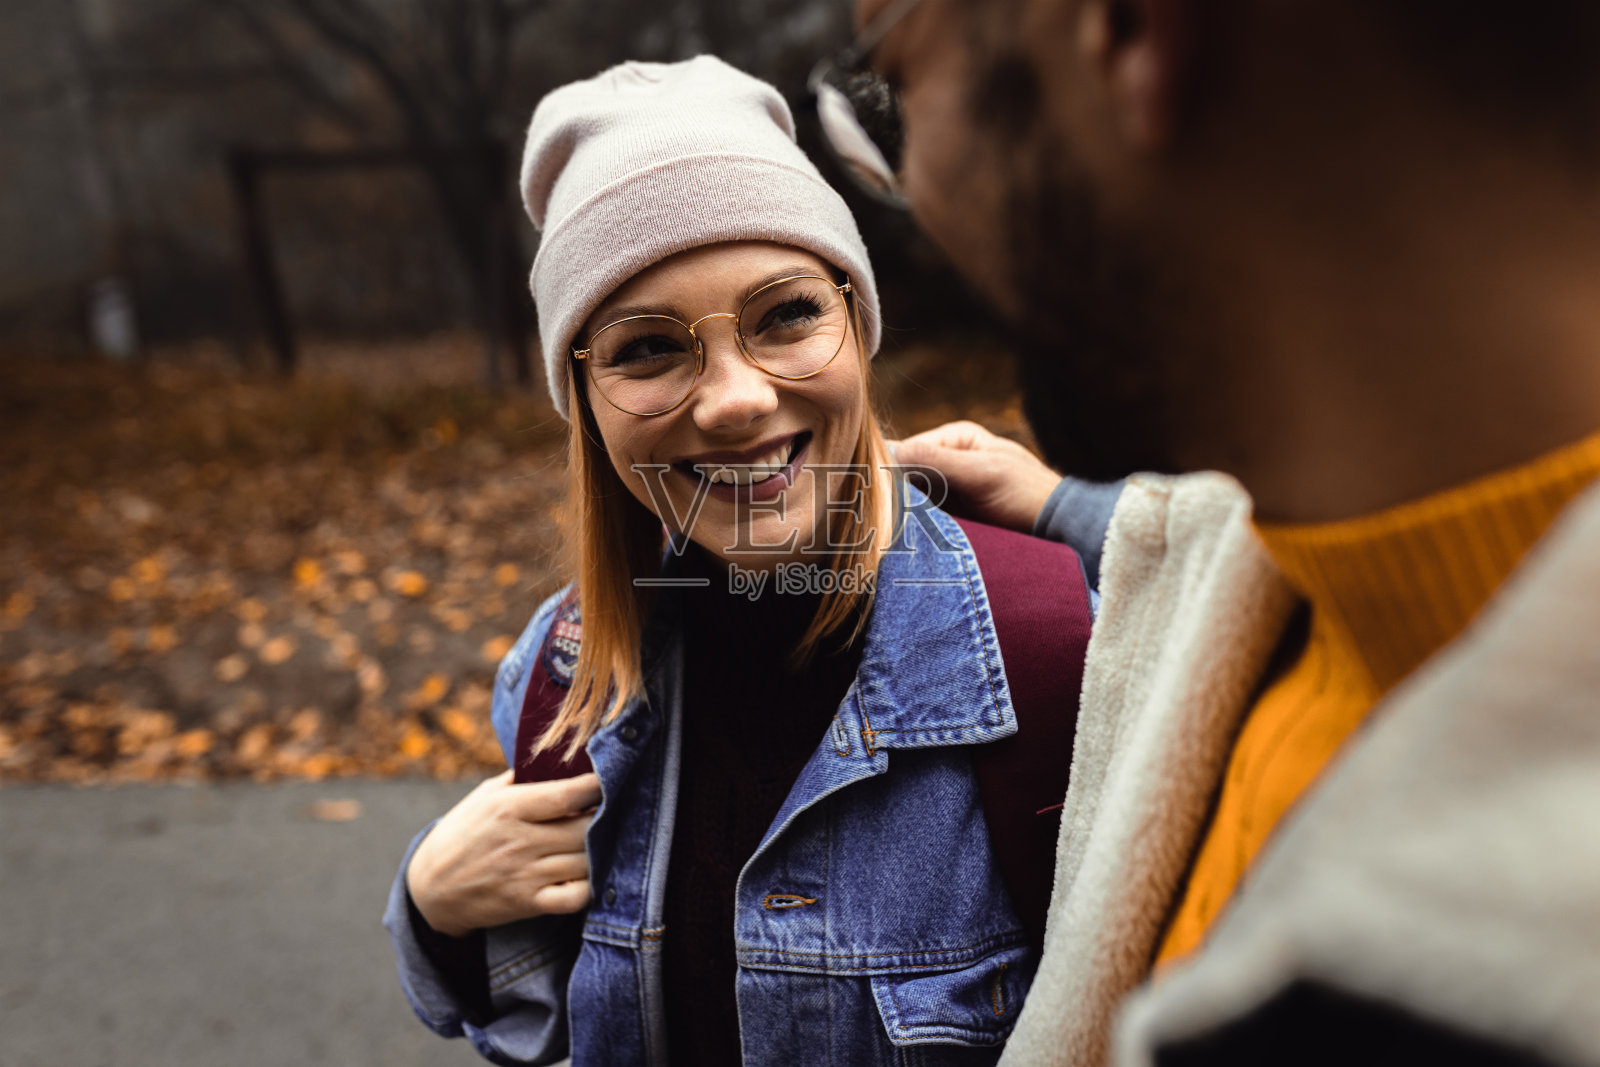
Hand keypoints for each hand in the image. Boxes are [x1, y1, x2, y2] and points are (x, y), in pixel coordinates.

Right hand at [406, 769, 601, 937]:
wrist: (430, 888)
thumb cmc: (462, 833)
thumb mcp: (484, 796)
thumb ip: (522, 779)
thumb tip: (561, 759)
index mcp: (509, 808)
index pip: (568, 795)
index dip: (597, 787)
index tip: (608, 779)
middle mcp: (520, 841)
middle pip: (586, 829)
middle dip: (604, 818)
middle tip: (609, 811)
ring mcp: (526, 875)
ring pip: (586, 861)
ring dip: (600, 849)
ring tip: (601, 838)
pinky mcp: (529, 904)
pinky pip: (575, 897)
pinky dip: (589, 885)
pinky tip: (585, 872)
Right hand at [892, 421, 1061, 533]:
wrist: (1057, 529)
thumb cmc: (1026, 494)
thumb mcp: (981, 473)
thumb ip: (937, 461)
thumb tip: (889, 452)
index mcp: (957, 438)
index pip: (908, 449)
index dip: (890, 469)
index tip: (877, 492)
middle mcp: (950, 458)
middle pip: (907, 472)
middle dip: (896, 491)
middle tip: (881, 513)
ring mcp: (952, 486)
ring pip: (913, 495)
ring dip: (904, 509)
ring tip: (891, 525)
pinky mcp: (954, 513)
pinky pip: (926, 514)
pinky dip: (917, 522)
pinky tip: (907, 533)